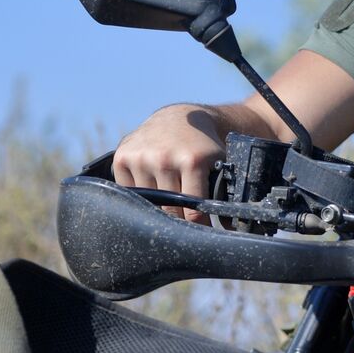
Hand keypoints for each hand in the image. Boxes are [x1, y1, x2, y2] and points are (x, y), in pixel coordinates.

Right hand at [113, 104, 224, 222]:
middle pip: (169, 212)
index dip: (198, 227)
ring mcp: (140, 158)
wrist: (178, 118)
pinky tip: (150, 188)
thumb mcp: (219, 163)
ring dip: (157, 209)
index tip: (200, 234)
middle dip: (178, 221)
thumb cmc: (202, 147)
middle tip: (184, 223)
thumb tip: (232, 226)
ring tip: (167, 204)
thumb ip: (225, 192)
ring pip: (147, 205)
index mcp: (192, 161)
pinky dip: (138, 197)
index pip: (193, 213)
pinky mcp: (122, 158)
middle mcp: (164, 159)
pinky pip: (128, 193)